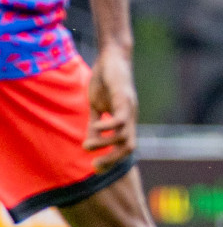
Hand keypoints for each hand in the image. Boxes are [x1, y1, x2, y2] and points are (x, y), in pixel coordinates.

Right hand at [83, 44, 136, 170]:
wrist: (112, 57)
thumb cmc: (105, 82)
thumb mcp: (97, 106)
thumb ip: (95, 124)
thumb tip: (89, 144)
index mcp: (125, 121)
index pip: (125, 147)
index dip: (113, 160)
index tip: (96, 169)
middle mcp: (131, 117)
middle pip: (129, 147)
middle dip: (113, 160)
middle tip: (94, 167)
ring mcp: (129, 108)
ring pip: (125, 136)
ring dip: (106, 145)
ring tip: (87, 146)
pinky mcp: (124, 97)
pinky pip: (121, 118)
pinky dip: (109, 127)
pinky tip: (96, 128)